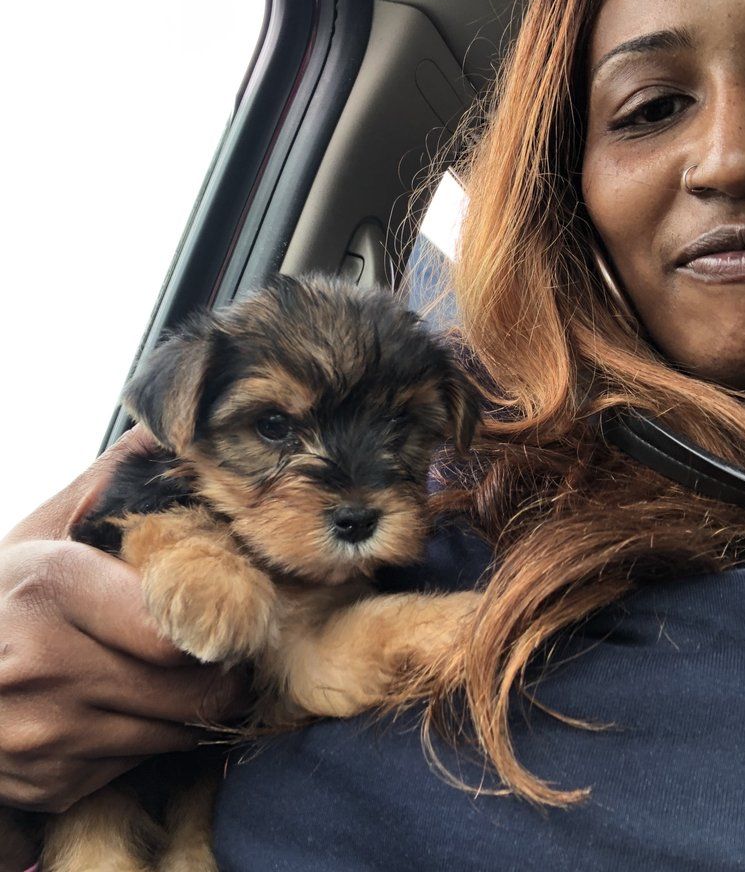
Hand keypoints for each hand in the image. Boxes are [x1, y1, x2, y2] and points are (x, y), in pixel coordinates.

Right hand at [0, 427, 244, 812]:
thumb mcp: (41, 531)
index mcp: (51, 587)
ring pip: (173, 732)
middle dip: (223, 671)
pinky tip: (123, 705)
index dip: (219, 622)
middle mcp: (45, 665)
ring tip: (179, 674)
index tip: (235, 611)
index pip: (180, 627)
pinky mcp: (47, 782)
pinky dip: (146, 738)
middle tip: (228, 648)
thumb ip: (107, 481)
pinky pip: (137, 763)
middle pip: (192, 689)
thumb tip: (167, 431)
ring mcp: (44, 734)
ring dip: (191, 707)